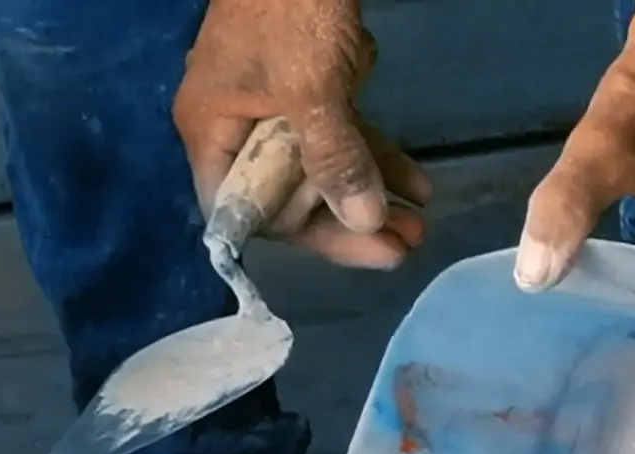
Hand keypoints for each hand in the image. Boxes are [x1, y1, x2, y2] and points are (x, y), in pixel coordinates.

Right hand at [172, 0, 432, 268]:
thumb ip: (335, 158)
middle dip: (350, 221)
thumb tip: (363, 222)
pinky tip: (417, 182)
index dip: (307, 237)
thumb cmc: (290, 9)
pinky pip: (340, 135)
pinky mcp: (309, 83)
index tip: (366, 248)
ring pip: (322, 169)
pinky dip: (375, 157)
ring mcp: (274, 104)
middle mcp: (238, 125)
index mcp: (214, 130)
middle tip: (407, 243)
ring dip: (371, 196)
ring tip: (420, 225)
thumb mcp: (312, 89)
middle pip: (290, 197)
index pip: (247, 211)